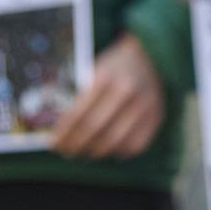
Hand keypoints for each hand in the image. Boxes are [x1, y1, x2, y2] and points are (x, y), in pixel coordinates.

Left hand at [50, 34, 164, 158]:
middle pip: (94, 130)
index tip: (54, 142)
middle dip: (75, 145)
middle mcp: (126, 92)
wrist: (151, 56)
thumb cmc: (115, 67)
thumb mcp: (95, 71)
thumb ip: (82, 98)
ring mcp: (144, 106)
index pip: (78, 114)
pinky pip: (134, 146)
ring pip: (114, 142)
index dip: (64, 133)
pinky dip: (117, 152)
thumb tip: (62, 130)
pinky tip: (107, 149)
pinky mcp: (156, 118)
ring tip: (83, 153)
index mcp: (105, 77)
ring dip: (94, 152)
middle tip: (65, 151)